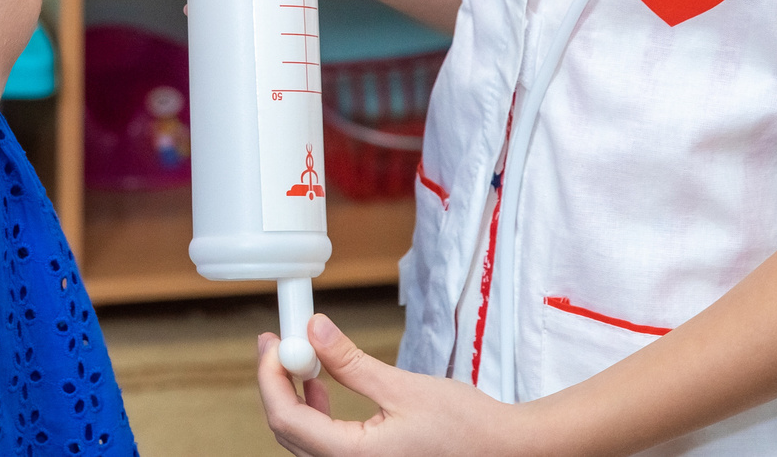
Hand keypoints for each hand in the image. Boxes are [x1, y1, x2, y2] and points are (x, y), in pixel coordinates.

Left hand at [257, 317, 535, 455]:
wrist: (506, 453)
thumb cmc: (468, 429)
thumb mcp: (404, 388)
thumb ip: (352, 363)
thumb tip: (313, 330)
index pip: (287, 420)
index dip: (270, 378)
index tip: (272, 344)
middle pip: (289, 432)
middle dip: (277, 385)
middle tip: (276, 344)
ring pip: (304, 441)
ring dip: (295, 398)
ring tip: (298, 357)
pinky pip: (325, 446)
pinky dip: (317, 414)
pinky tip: (323, 385)